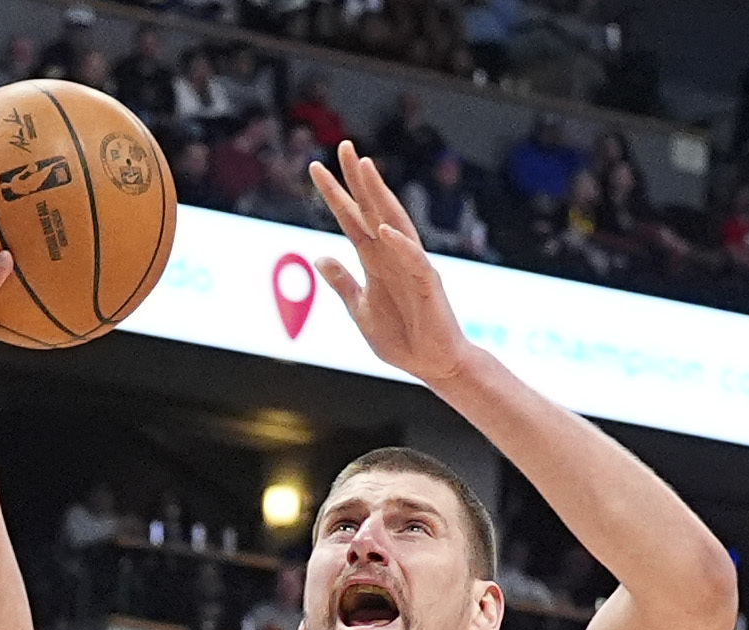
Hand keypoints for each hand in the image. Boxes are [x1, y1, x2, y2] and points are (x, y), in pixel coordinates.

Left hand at [306, 144, 473, 386]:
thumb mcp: (360, 311)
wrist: (433, 365)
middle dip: (358, 179)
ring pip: (393, 222)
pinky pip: (412, 260)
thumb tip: (319, 258)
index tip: (315, 168)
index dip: (334, 194)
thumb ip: (343, 284)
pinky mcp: (428, 285)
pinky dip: (398, 244)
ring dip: (379, 195)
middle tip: (343, 146)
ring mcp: (411, 266)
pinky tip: (383, 228)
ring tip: (364, 168)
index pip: (351, 220)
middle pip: (372, 210)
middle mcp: (392, 255)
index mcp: (374, 261)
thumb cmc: (401, 338)